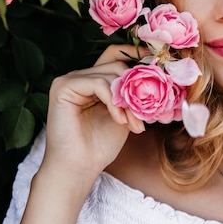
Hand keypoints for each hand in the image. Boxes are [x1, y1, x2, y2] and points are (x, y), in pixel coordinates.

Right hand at [42, 44, 146, 175]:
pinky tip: (119, 121)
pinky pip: (98, 84)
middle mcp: (79, 76)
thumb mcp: (125, 114)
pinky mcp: (63, 87)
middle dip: (137, 86)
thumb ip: (133, 94)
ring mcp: (69, 80)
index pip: (115, 56)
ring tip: (134, 123)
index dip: (136, 55)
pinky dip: (113, 101)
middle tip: (149, 112)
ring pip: (110, 74)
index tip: (160, 64)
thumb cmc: (100, 146)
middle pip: (116, 64)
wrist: (79, 169)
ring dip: (128, 100)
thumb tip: (159, 75)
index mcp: (92, 80)